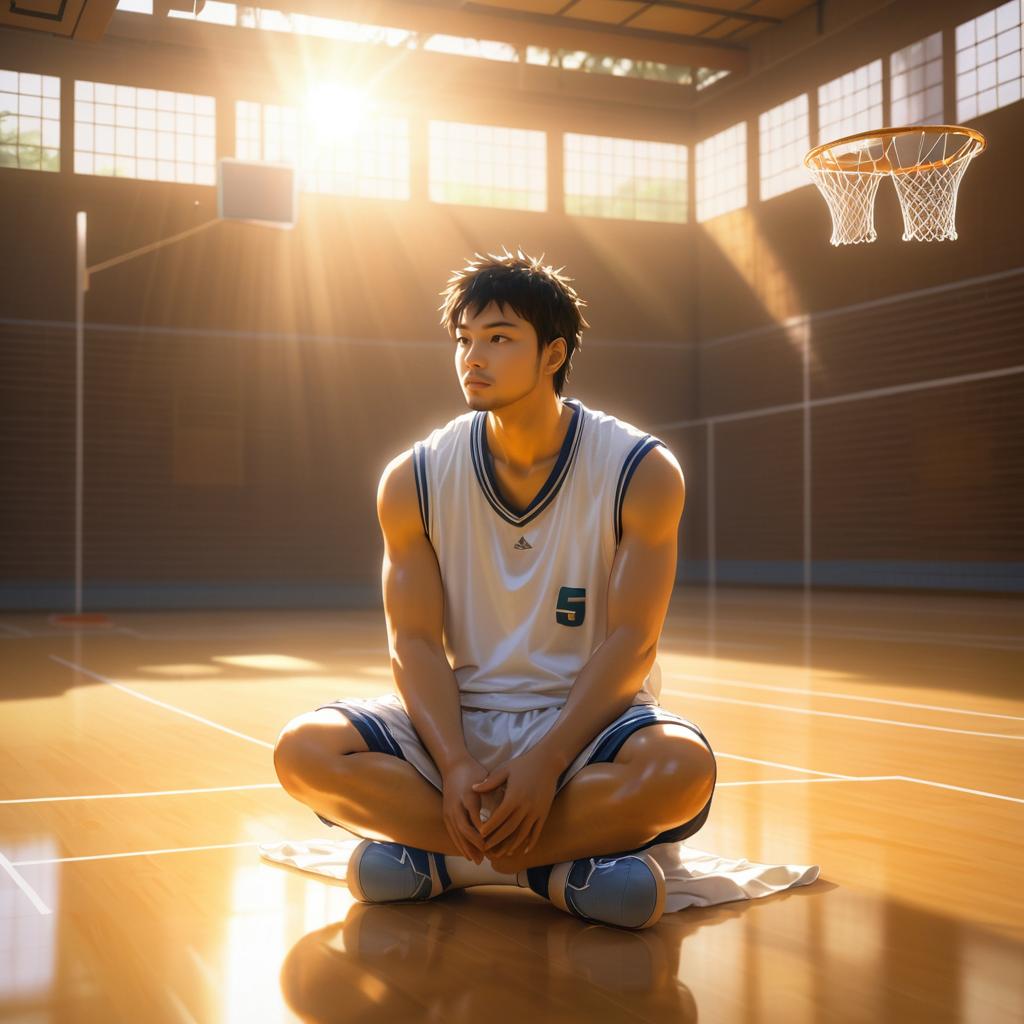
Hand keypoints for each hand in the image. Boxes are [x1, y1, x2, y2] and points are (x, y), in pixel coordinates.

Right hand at [440, 757, 491, 863]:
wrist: (453, 765)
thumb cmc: (473, 771)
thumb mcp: (485, 780)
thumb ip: (493, 794)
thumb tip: (506, 810)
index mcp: (468, 796)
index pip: (475, 819)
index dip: (484, 833)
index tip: (495, 843)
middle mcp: (455, 806)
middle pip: (464, 830)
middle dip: (476, 845)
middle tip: (488, 856)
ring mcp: (448, 811)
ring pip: (457, 834)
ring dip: (467, 849)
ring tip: (477, 861)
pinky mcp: (445, 814)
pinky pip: (452, 833)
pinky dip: (459, 845)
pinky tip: (466, 854)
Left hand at [471, 746, 560, 860]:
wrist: (548, 762)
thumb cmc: (523, 764)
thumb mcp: (505, 770)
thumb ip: (489, 782)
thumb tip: (473, 789)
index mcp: (514, 796)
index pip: (499, 817)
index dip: (489, 827)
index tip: (480, 835)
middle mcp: (525, 806)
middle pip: (509, 829)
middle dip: (497, 840)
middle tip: (486, 849)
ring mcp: (536, 811)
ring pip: (522, 834)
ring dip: (512, 845)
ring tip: (502, 853)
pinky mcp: (544, 813)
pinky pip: (537, 832)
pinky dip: (530, 843)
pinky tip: (523, 851)